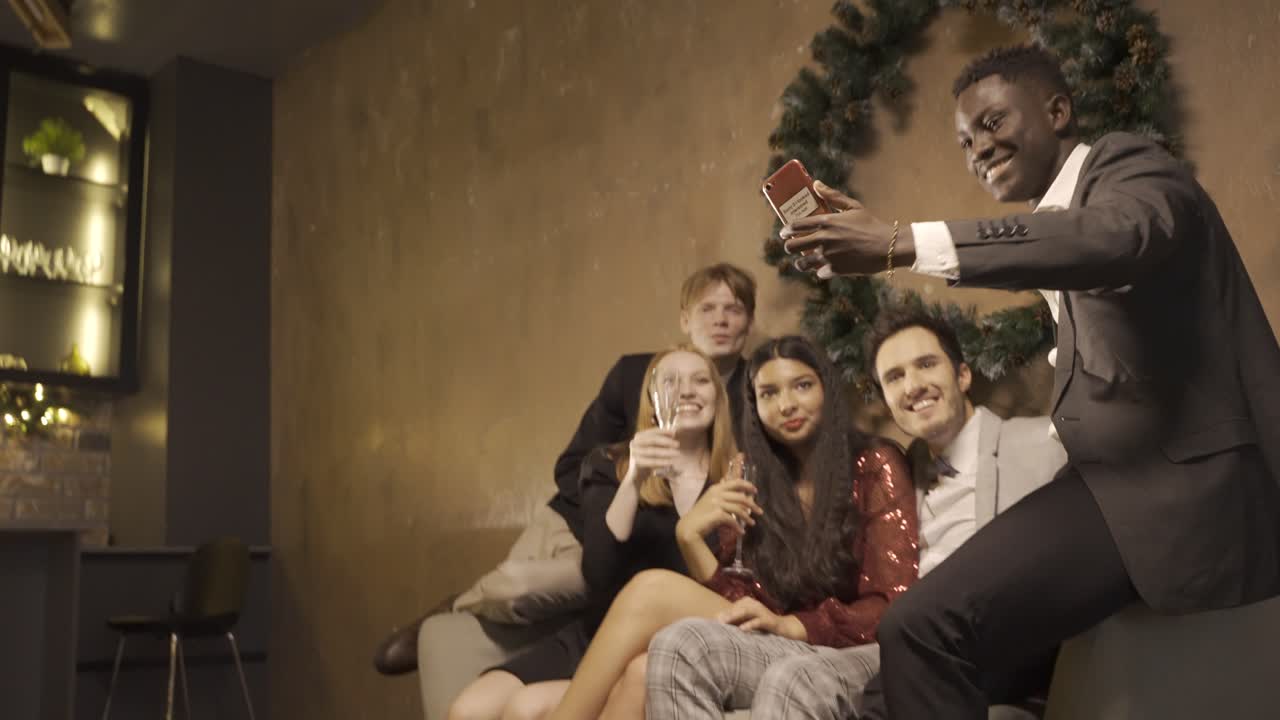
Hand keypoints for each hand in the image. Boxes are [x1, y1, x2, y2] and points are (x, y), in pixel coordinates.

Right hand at [626, 427, 679, 476]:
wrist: (637, 475)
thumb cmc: (649, 459)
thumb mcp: (655, 448)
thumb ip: (662, 439)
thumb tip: (675, 430)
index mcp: (639, 436)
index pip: (653, 432)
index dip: (665, 432)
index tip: (675, 433)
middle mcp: (634, 442)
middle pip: (652, 440)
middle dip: (666, 441)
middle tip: (678, 444)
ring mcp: (634, 452)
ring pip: (653, 451)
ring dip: (666, 452)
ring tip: (677, 453)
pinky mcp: (636, 462)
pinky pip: (652, 461)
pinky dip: (662, 462)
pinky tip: (671, 463)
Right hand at [675, 461, 762, 542]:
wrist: (689, 527)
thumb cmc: (700, 515)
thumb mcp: (711, 500)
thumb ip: (722, 495)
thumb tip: (737, 491)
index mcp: (716, 488)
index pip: (736, 482)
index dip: (747, 486)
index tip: (755, 491)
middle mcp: (717, 493)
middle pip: (741, 497)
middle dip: (752, 505)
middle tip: (759, 511)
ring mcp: (717, 503)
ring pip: (739, 509)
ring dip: (747, 517)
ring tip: (752, 523)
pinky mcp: (717, 514)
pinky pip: (733, 520)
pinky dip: (738, 527)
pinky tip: (741, 532)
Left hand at [717, 597, 806, 640]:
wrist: (782, 628)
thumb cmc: (760, 624)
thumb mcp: (746, 620)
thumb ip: (734, 620)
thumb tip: (717, 620)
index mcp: (747, 602)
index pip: (731, 608)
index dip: (722, 614)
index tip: (711, 621)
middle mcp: (753, 604)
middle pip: (737, 608)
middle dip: (726, 615)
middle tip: (715, 622)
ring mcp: (761, 610)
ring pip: (746, 612)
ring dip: (734, 617)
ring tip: (724, 623)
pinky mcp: (768, 619)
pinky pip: (758, 621)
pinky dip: (750, 624)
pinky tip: (742, 629)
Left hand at [780, 181, 906, 277]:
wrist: (887, 246)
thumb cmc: (871, 224)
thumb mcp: (853, 206)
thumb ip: (833, 196)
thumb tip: (816, 184)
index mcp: (826, 222)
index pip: (795, 226)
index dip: (786, 230)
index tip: (784, 232)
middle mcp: (823, 239)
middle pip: (792, 246)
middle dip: (789, 247)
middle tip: (792, 247)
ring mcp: (828, 256)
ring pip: (802, 264)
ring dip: (801, 263)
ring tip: (803, 262)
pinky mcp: (835, 270)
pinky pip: (819, 273)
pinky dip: (821, 271)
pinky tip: (825, 268)